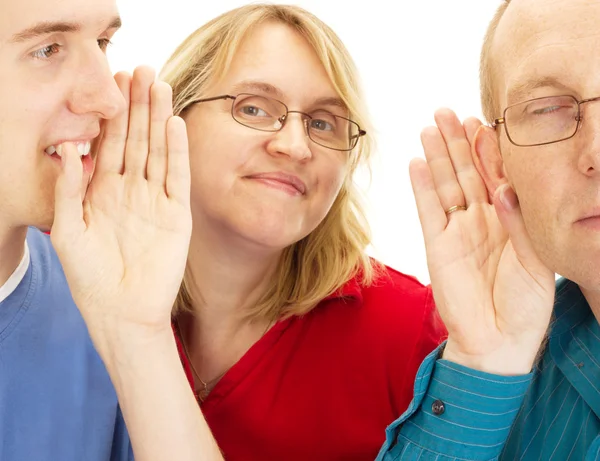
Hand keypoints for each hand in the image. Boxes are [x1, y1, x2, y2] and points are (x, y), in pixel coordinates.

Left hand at [50, 66, 190, 354]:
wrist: (123, 312)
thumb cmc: (90, 277)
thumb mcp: (68, 231)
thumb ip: (69, 190)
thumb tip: (67, 147)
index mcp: (102, 192)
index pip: (108, 144)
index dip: (111, 114)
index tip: (113, 81)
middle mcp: (130, 191)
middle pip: (136, 140)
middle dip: (138, 106)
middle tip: (142, 69)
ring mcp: (155, 201)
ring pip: (158, 152)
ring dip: (159, 120)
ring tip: (160, 86)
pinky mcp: (177, 215)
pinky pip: (177, 177)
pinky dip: (177, 152)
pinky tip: (174, 126)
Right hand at [411, 109, 554, 374]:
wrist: (498, 340)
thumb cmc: (525, 305)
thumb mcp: (536, 261)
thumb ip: (521, 222)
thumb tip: (507, 187)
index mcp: (509, 220)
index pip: (496, 175)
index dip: (488, 149)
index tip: (482, 122)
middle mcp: (481, 219)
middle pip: (466, 172)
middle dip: (458, 142)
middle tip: (447, 112)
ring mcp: (456, 230)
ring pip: (445, 184)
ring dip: (437, 156)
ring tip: (430, 127)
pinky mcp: (436, 244)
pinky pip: (427, 209)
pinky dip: (422, 186)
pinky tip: (417, 162)